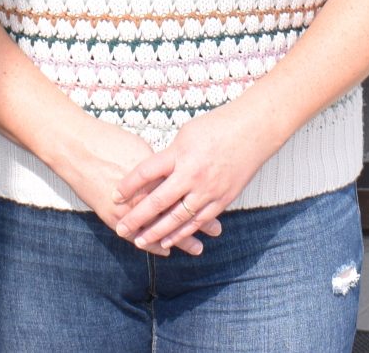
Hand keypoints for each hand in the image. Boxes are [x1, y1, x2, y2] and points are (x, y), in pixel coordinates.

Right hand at [45, 113, 223, 254]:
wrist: (75, 148)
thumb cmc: (107, 141)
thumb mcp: (139, 148)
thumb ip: (160, 163)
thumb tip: (177, 169)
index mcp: (153, 173)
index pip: (184, 190)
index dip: (202, 199)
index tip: (219, 205)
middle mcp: (143, 193)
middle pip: (176, 211)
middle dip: (198, 222)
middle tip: (217, 230)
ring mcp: (128, 208)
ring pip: (159, 229)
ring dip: (179, 238)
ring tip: (198, 247)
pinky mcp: (113, 216)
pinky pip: (137, 236)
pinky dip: (153, 245)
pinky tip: (166, 251)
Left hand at [111, 105, 279, 254]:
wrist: (253, 131)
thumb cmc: (216, 127)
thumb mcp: (185, 135)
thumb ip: (168, 157)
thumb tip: (152, 174)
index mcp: (180, 154)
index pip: (146, 172)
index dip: (128, 185)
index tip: (114, 196)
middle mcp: (192, 175)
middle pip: (158, 200)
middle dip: (137, 217)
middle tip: (120, 229)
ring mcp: (208, 190)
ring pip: (178, 218)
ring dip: (157, 232)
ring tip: (140, 241)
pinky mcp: (222, 200)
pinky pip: (198, 221)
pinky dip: (182, 233)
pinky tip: (168, 242)